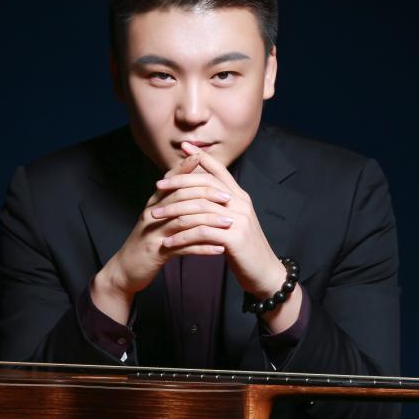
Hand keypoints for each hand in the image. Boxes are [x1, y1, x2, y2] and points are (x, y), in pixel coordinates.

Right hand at [95, 149, 232, 300]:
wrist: (127, 269)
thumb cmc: (148, 241)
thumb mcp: (158, 218)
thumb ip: (172, 201)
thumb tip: (192, 184)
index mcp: (154, 203)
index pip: (172, 181)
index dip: (188, 169)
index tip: (207, 160)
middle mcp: (152, 213)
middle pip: (180, 197)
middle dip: (206, 195)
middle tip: (228, 197)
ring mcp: (153, 232)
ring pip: (184, 220)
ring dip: (209, 221)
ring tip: (229, 223)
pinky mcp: (156, 251)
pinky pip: (183, 247)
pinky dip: (203, 247)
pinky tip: (220, 249)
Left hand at [151, 141, 286, 298]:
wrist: (264, 272)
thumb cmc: (244, 247)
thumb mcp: (234, 221)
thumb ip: (221, 205)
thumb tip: (202, 192)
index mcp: (240, 196)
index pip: (219, 170)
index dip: (201, 157)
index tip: (184, 146)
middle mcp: (240, 203)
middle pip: (205, 184)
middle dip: (179, 182)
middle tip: (157, 186)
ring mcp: (238, 219)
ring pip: (199, 208)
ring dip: (173, 212)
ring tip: (154, 217)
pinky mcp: (233, 238)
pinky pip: (201, 232)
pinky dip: (181, 237)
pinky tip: (167, 242)